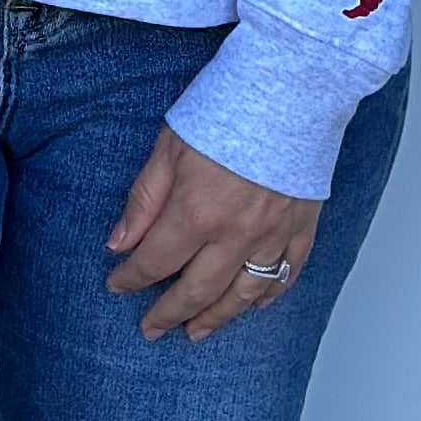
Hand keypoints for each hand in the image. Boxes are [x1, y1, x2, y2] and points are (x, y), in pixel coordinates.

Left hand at [104, 127, 317, 341]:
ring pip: (242, 294)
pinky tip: (254, 305)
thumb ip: (144, 200)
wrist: (294, 87)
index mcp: (196, 213)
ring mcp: (273, 234)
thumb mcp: (170, 146)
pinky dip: (269, 294)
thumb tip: (120, 243)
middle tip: (151, 330)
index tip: (117, 286)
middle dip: (168, 314)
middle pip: (196, 291)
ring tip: (196, 333)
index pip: (154, 262)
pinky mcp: (302, 226)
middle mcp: (236, 234)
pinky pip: (285, 273)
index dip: (131, 279)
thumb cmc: (230, 107)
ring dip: (215, 318)